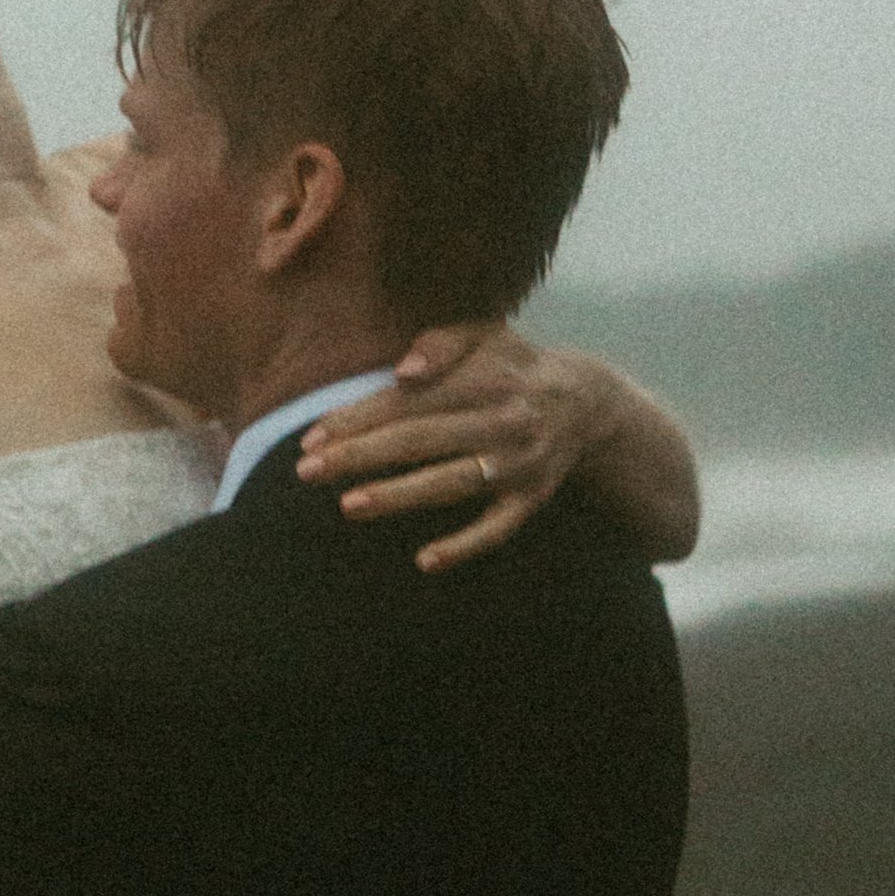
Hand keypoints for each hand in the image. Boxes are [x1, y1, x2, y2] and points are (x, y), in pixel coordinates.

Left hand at [295, 324, 618, 574]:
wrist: (588, 402)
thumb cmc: (512, 365)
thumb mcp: (486, 334)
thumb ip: (442, 342)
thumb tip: (403, 372)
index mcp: (486, 378)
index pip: (410, 401)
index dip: (358, 418)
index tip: (312, 437)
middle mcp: (504, 421)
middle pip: (422, 440)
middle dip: (361, 455)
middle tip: (306, 471)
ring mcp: (519, 464)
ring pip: (453, 483)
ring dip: (401, 496)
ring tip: (349, 505)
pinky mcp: (532, 500)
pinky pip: (498, 529)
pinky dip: (465, 546)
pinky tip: (426, 561)